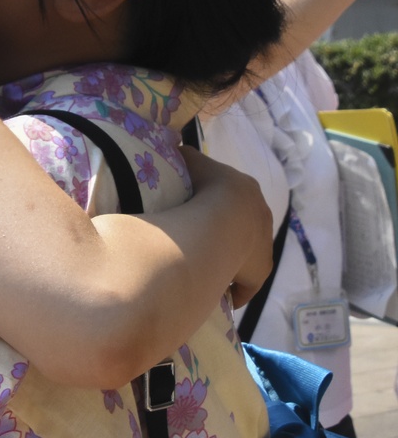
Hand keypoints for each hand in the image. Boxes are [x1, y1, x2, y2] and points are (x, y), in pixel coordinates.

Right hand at [181, 146, 272, 308]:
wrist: (220, 218)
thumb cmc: (205, 190)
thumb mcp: (191, 165)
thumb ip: (184, 156)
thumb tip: (174, 146)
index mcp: (247, 192)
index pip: (234, 201)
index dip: (217, 208)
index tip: (199, 216)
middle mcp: (262, 218)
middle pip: (243, 229)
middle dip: (224, 235)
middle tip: (198, 242)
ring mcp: (263, 246)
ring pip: (244, 256)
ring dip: (227, 260)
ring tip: (202, 266)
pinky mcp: (258, 272)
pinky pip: (244, 285)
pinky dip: (231, 288)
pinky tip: (212, 291)